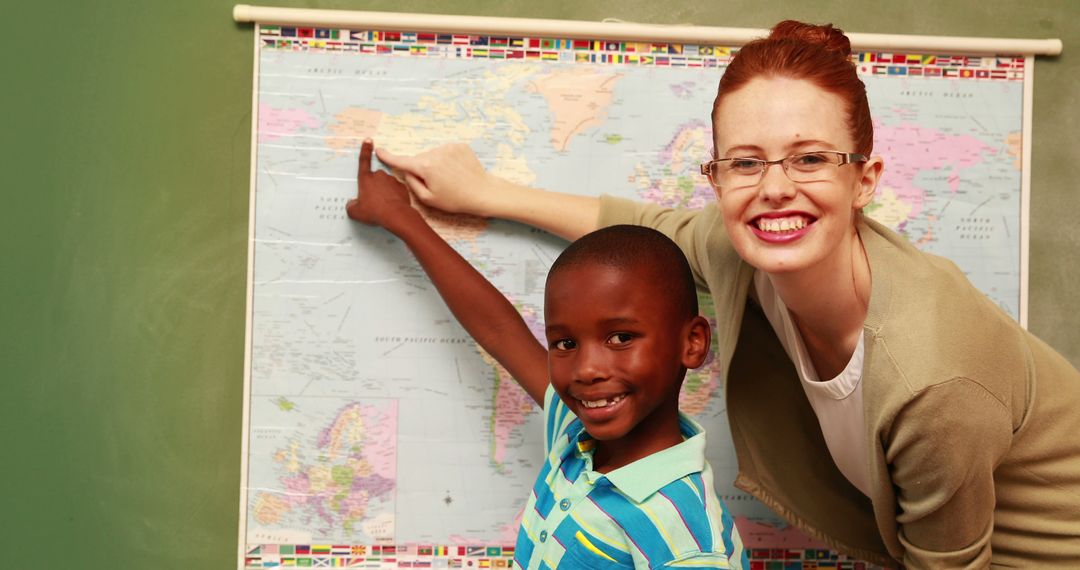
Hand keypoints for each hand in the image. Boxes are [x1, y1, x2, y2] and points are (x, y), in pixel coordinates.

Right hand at [346, 139, 417, 229]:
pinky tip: (393, 205)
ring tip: (384, 205)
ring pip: (387, 184)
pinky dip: (394, 195)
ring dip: (385, 191)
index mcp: (366, 179)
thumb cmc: (375, 212)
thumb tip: (351, 204)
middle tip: (375, 201)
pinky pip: (396, 189)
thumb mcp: (356, 212)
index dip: (365, 150)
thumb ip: (351, 206)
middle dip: (375, 187)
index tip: (368, 140)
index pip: (364, 161)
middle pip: (375, 178)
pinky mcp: (402, 186)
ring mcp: (392, 180)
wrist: (396, 216)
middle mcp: (379, 176)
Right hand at [377, 143, 497, 216]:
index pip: (402, 161)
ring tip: (449, 178)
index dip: (389, 156)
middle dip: (423, 170)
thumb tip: (406, 172)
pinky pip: (445, 152)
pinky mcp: (459, 145)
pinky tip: (456, 171)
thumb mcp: (428, 199)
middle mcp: (435, 153)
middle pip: (420, 159)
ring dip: (436, 164)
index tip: (379, 150)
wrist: (482, 192)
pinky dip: (447, 160)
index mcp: (425, 167)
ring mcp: (448, 147)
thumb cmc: (455, 199)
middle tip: (437, 184)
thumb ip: (411, 184)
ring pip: (433, 155)